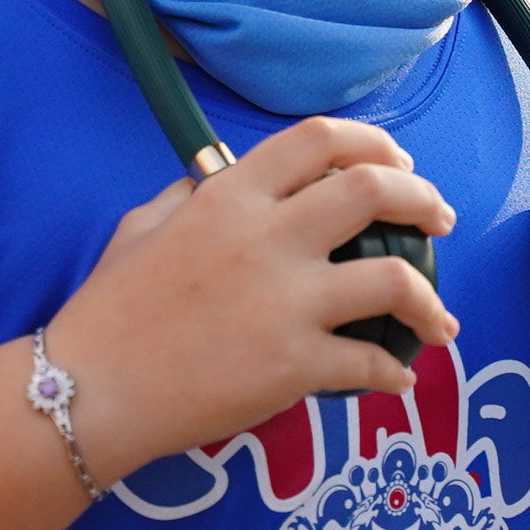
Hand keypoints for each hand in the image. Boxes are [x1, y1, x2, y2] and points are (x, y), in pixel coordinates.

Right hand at [48, 117, 458, 483]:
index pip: (318, 139)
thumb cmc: (108, 312)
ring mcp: (285, 301)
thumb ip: (192, 195)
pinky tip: (398, 377)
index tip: (399, 162)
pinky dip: (393, 371)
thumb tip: (224, 176)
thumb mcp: (142, 227)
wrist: (89, 391)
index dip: (373, 142)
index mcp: (229, 196)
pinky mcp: (294, 364)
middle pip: (374, 189)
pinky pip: (370, 362)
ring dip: (429, 300)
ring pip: (393, 280)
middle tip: (439, 221)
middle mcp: (265, 237)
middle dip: (423, 199)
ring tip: (440, 319)